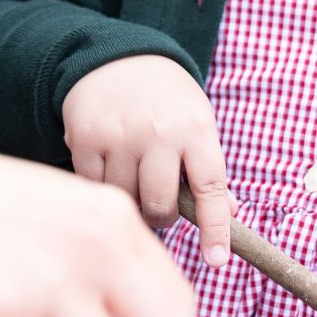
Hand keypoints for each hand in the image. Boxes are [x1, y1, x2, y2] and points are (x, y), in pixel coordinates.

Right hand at [60, 55, 231, 268]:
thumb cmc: (166, 100)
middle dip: (162, 216)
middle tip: (159, 204)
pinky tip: (109, 167)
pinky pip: (95, 186)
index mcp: (195, 129)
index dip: (215, 229)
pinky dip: (103, 187)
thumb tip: (231, 216)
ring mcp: (119, 135)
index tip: (217, 261)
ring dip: (131, 202)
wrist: (116, 55)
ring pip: (126, 200)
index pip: (210, 189)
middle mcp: (158, 132)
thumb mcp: (197, 123)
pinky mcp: (85, 138)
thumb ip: (208, 169)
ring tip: (134, 180)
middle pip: (159, 205)